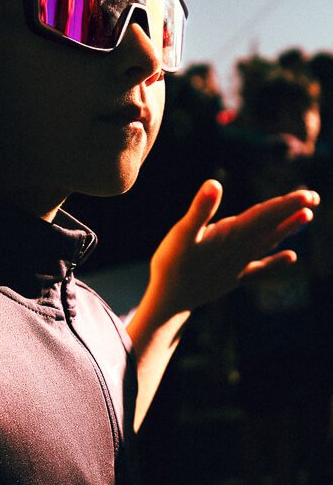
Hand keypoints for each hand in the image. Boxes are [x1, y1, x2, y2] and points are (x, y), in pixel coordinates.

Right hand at [148, 179, 319, 316]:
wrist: (169, 301)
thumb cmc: (171, 265)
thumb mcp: (181, 234)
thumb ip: (200, 209)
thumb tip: (214, 183)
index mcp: (231, 237)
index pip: (264, 216)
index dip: (286, 204)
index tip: (307, 194)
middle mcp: (240, 250)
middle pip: (270, 227)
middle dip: (291, 211)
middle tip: (314, 196)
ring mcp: (239, 265)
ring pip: (268, 244)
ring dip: (287, 230)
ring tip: (307, 216)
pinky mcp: (233, 276)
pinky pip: (260, 267)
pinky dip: (276, 261)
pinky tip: (291, 257)